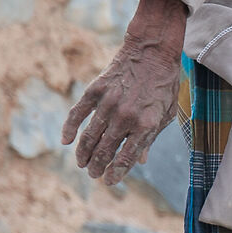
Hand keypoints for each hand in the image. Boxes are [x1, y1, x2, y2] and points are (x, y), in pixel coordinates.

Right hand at [63, 0, 186, 186]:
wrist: (152, 51)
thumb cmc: (163, 84)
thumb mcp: (166, 113)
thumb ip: (151, 137)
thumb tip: (140, 161)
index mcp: (145, 125)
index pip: (126, 158)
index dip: (116, 173)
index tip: (109, 181)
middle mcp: (126, 117)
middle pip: (105, 150)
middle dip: (97, 166)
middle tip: (93, 174)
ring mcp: (109, 103)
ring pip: (90, 136)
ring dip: (84, 153)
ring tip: (82, 163)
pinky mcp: (95, 90)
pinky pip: (77, 113)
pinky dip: (70, 128)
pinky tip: (66, 141)